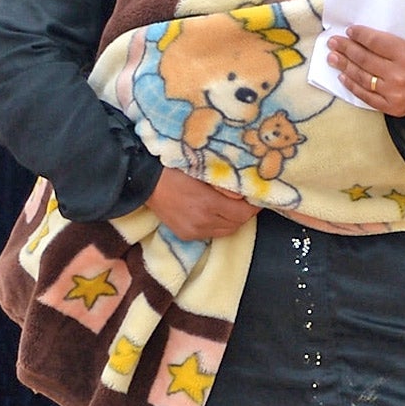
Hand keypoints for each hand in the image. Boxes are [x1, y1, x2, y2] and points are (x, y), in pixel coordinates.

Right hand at [143, 168, 258, 240]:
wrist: (146, 182)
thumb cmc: (174, 169)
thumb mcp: (204, 170)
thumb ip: (225, 183)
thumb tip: (244, 194)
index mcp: (208, 203)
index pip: (243, 213)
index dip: (254, 207)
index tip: (258, 198)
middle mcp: (202, 222)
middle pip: (236, 224)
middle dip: (245, 214)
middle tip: (248, 201)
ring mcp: (193, 231)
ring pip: (225, 232)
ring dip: (233, 221)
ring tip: (233, 208)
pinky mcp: (186, 235)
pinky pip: (211, 234)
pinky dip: (218, 225)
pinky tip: (216, 214)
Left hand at [327, 26, 404, 119]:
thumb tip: (384, 19)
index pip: (375, 41)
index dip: (360, 35)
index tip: (350, 30)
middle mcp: (397, 74)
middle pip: (364, 58)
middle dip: (345, 48)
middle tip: (333, 42)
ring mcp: (393, 93)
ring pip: (362, 77)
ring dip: (344, 66)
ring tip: (332, 57)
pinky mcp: (391, 107)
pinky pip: (366, 97)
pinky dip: (353, 87)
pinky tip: (343, 77)